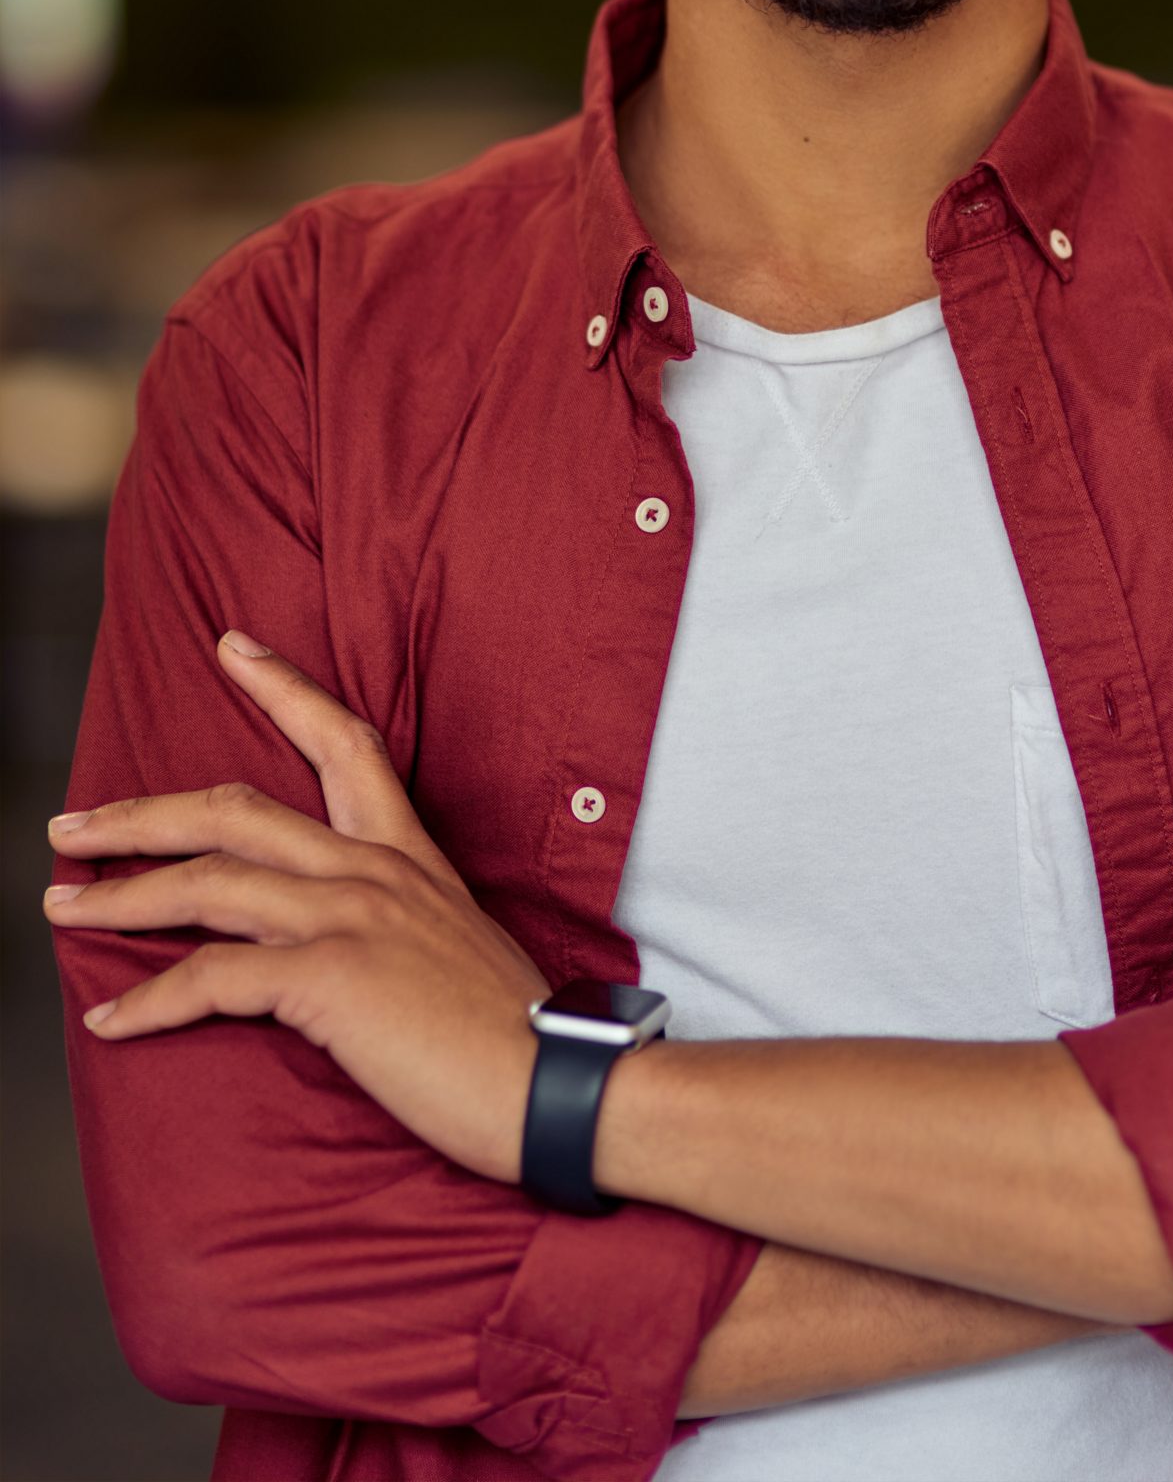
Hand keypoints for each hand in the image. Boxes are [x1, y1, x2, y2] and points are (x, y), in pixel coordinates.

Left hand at [43, 633, 548, 1184]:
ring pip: (207, 880)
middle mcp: (374, 871)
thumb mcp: (456, 947)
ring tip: (62, 906)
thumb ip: (400, 923)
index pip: (345, 744)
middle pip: (236, 810)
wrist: (555, 1081)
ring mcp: (350, 917)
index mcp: (409, 857)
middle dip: (141, 813)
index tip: (233, 647)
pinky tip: (110, 1020)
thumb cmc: (510, 1034)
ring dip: (120, 895)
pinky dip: (150, 1000)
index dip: (284, 688)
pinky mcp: (330, 977)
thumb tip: (349, 942)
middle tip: (74, 823)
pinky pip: (212, 977)